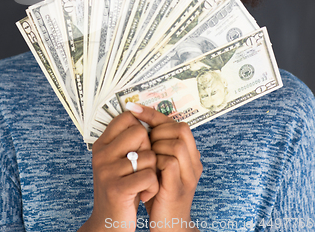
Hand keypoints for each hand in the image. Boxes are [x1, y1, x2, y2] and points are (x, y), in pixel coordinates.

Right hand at [80, 110, 158, 231]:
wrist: (108, 224)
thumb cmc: (121, 188)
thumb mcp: (117, 161)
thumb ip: (125, 141)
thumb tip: (144, 114)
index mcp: (101, 144)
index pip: (126, 117)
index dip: (140, 129)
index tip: (139, 146)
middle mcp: (101, 154)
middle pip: (140, 133)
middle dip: (149, 150)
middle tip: (141, 168)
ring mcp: (107, 171)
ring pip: (148, 156)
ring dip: (152, 173)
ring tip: (141, 184)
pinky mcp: (117, 189)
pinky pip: (149, 176)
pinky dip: (152, 188)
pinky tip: (143, 195)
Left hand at [125, 103, 201, 231]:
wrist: (168, 226)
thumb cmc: (159, 194)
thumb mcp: (159, 166)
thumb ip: (156, 146)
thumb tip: (138, 121)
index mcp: (190, 154)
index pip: (177, 123)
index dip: (155, 114)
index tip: (134, 108)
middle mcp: (194, 162)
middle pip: (181, 129)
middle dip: (157, 130)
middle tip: (143, 140)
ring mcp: (189, 175)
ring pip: (176, 144)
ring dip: (156, 146)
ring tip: (146, 155)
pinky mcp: (179, 188)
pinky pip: (170, 163)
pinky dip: (156, 161)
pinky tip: (147, 167)